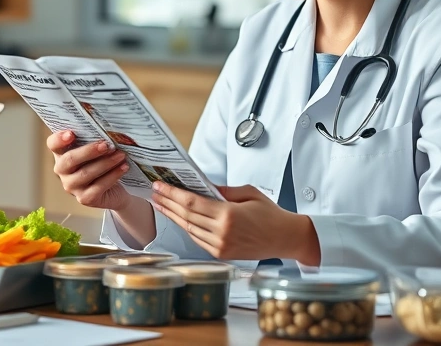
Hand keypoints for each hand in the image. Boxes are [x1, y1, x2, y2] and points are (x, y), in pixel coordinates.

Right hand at [48, 131, 131, 210]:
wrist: (112, 190)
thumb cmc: (101, 163)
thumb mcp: (95, 150)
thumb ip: (93, 139)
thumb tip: (107, 130)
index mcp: (61, 154)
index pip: (53, 144)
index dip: (59, 139)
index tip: (71, 134)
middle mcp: (62, 171)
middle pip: (69, 159)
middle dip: (89, 151)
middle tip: (106, 145)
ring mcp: (72, 187)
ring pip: (86, 173)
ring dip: (106, 162)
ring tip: (121, 155)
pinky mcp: (85, 198)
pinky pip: (99, 186)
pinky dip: (113, 175)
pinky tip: (124, 167)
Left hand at [151, 181, 320, 263]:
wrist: (285, 238)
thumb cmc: (271, 214)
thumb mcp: (248, 193)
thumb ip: (223, 190)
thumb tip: (202, 186)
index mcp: (228, 215)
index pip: (192, 202)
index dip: (172, 194)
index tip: (159, 186)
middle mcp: (221, 233)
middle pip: (186, 215)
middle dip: (168, 203)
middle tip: (155, 192)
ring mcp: (220, 246)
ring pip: (189, 228)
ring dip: (173, 216)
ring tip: (162, 204)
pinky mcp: (221, 254)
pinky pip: (198, 239)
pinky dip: (187, 227)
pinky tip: (179, 218)